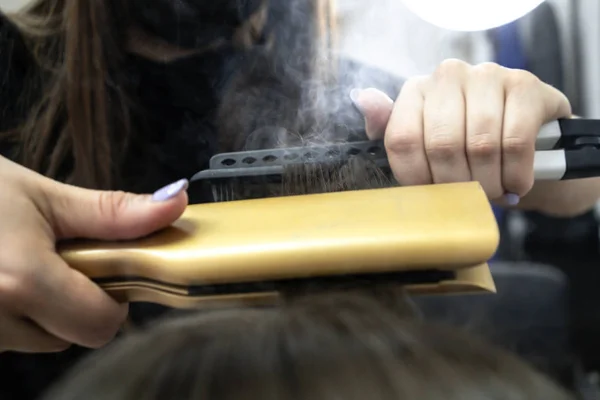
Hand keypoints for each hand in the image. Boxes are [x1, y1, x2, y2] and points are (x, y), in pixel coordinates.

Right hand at [0, 156, 187, 351]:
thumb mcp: (44, 197)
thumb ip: (114, 212)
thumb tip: (177, 203)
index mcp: (20, 281)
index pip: (100, 325)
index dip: (113, 299)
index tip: (103, 268)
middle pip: (71, 335)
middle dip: (77, 303)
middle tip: (58, 259)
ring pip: (36, 339)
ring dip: (40, 309)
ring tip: (16, 262)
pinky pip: (5, 335)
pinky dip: (11, 313)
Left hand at [351, 59, 571, 203]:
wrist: (529, 138)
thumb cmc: (467, 145)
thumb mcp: (424, 144)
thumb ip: (392, 130)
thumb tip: (361, 98)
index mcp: (416, 90)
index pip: (402, 140)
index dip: (416, 178)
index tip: (432, 195)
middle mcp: (448, 75)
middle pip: (441, 144)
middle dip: (455, 184)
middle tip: (467, 199)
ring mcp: (488, 75)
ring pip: (479, 145)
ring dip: (488, 183)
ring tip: (493, 193)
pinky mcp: (525, 86)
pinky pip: (515, 141)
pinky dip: (515, 174)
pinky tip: (515, 183)